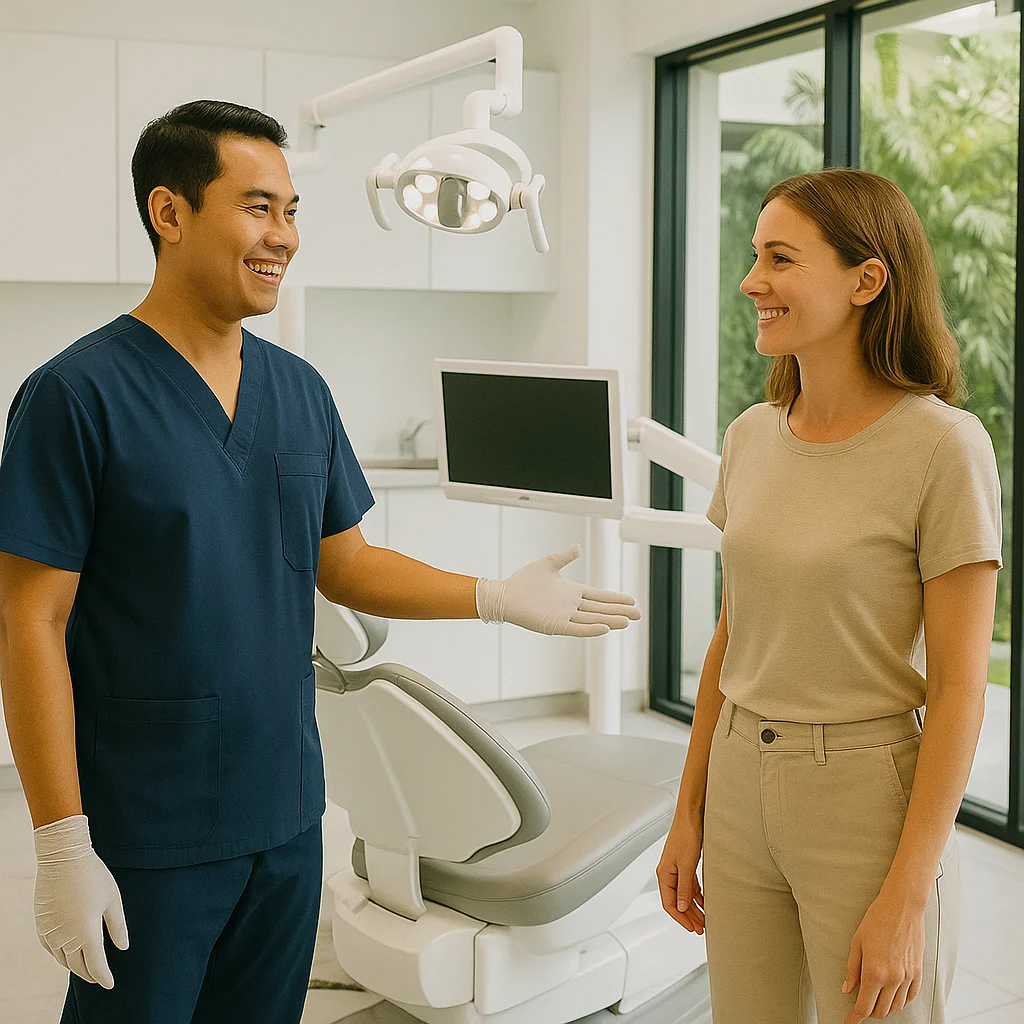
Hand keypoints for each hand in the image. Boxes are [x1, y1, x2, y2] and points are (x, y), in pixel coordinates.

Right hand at [33, 815, 128, 988]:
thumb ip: (117, 926)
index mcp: (86, 933)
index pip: (96, 965)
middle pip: (77, 966)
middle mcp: (66, 938)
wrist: (63, 858)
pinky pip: (50, 949)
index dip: (103, 976)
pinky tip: (67, 953)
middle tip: (98, 977)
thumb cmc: (93, 876)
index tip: (110, 984)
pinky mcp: (41, 926)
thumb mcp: (112, 900)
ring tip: (85, 967)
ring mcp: (51, 933)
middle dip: (89, 974)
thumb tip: (123, 947)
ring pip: (62, 960)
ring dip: (74, 966)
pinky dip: (60, 956)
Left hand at [476, 543, 641, 636]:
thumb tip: (577, 547)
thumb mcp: (548, 565)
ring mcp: (564, 616)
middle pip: (600, 609)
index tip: (631, 600)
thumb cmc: (524, 581)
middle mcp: (571, 605)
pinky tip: (605, 628)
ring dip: (610, 620)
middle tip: (639, 615)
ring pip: (593, 619)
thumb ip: (564, 557)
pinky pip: (576, 628)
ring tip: (627, 621)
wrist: (505, 595)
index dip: (615, 598)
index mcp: (572, 591)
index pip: (599, 596)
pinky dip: (590, 629)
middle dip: (619, 611)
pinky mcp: (555, 625)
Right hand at [656, 813, 704, 934]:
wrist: (691, 817)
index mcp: (664, 874)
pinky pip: (689, 886)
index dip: (680, 918)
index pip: (669, 904)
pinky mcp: (685, 864)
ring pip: (684, 895)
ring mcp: (677, 869)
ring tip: (705, 919)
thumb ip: (683, 888)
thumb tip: (680, 908)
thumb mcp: (686, 865)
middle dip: (689, 916)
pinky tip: (704, 902)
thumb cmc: (686, 836)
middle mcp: (669, 873)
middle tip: (701, 928)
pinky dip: (696, 896)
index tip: (692, 928)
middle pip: (677, 901)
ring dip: (693, 907)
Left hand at [842, 889, 926, 1021]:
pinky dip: (900, 1001)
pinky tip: (892, 996)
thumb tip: (847, 989)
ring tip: (874, 1000)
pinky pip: (910, 997)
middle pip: (881, 1011)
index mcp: (874, 972)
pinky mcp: (918, 972)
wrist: (902, 907)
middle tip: (859, 1006)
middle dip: (868, 1012)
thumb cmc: (876, 920)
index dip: (855, 1018)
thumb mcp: (856, 942)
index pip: (864, 1006)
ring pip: (896, 1006)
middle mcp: (893, 979)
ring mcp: (908, 977)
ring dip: (884, 1008)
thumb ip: (852, 969)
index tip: (848, 1022)